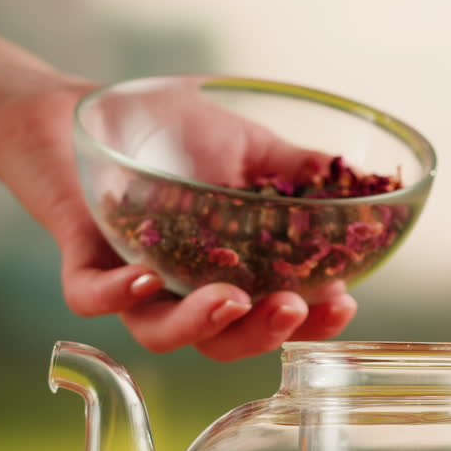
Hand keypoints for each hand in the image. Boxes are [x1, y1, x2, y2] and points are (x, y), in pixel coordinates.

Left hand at [0, 78, 357, 360]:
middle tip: (292, 308)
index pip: (275, 315)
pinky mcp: (85, 265)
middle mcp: (184, 292)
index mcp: (231, 273)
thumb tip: (364, 185)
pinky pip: (93, 297)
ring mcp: (134, 283)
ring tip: (233, 300)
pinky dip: (118, 294)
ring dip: (200, 325)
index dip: (311, 321)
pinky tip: (147, 277)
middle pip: (224, 342)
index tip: (342, 304)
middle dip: (262, 333)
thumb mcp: (250, 148)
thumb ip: (298, 172)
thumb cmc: (174, 134)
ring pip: (161, 334)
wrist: (94, 108)